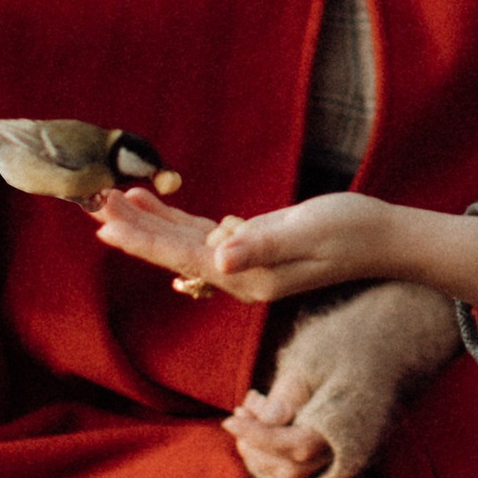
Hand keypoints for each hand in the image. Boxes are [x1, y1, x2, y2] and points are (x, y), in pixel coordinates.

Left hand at [95, 185, 477, 305]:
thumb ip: (263, 244)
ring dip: (150, 224)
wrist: (384, 239)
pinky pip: (205, 235)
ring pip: (185, 244)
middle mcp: (241, 275)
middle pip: (175, 253)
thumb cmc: (352, 230)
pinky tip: (158, 206)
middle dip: (135, 231)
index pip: (183, 257)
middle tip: (93, 206)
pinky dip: (178, 220)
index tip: (107, 224)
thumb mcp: (307, 232)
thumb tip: (220, 257)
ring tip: (112, 201)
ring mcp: (247, 264)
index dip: (143, 240)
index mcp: (249, 276)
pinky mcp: (255, 248)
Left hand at [225, 280, 464, 477]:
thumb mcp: (313, 359)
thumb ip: (288, 396)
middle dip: (256, 447)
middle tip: (240, 413)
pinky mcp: (347, 441)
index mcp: (342, 427)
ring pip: (298, 470)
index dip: (254, 436)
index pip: (288, 449)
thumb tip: (264, 423)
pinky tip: (271, 413)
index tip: (227, 418)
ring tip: (253, 407)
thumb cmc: (353, 338)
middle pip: (290, 470)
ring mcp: (351, 448)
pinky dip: (282, 445)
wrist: (398, 331)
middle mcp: (349, 447)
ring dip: (266, 448)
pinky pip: (308, 459)